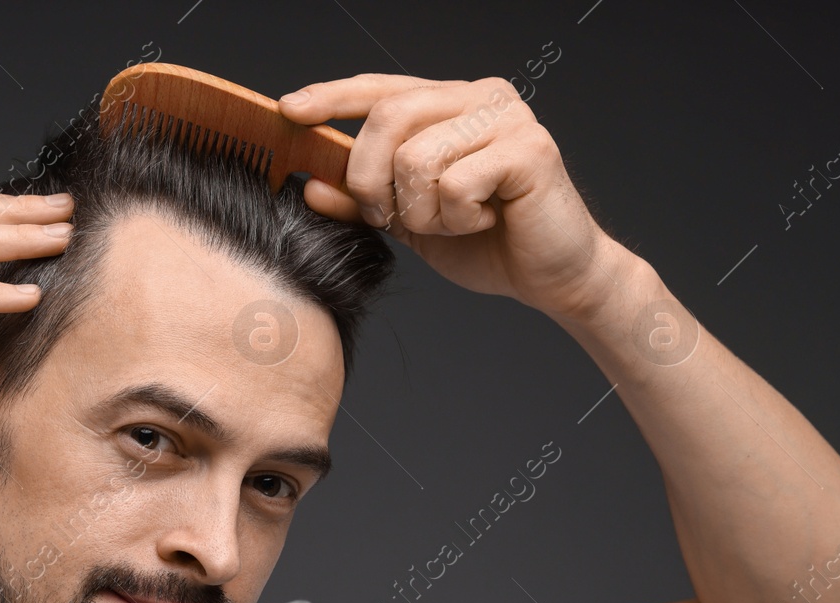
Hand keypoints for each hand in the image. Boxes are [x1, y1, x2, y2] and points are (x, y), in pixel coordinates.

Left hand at [277, 73, 623, 320]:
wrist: (550, 278)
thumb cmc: (485, 243)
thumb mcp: (407, 222)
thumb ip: (361, 200)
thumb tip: (309, 183)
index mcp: (451, 103)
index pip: (381, 89)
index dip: (332, 97)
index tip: (289, 110)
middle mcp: (480, 97)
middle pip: (389, 118)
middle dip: (369, 178)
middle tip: (388, 215)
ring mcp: (508, 118)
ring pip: (416, 157)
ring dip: (420, 210)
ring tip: (452, 221)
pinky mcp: (529, 149)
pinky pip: (454, 185)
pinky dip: (457, 218)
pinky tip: (484, 221)